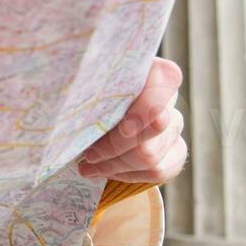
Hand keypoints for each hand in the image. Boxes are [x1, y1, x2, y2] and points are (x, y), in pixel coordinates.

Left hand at [77, 56, 186, 183]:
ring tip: (87, 165)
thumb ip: (83, 78)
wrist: (84, 107)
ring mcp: (174, 125)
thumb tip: (71, 84)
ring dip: (116, 165)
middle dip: (116, 146)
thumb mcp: (80, 78)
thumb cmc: (80, 89)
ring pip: (154, 155)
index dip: (147, 108)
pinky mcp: (175, 150)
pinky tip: (106, 171)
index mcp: (150, 69)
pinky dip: (129, 176)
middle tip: (86, 155)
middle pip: (157, 127)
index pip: (166, 80)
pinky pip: (161, 171)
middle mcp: (167, 96)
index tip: (122, 129)